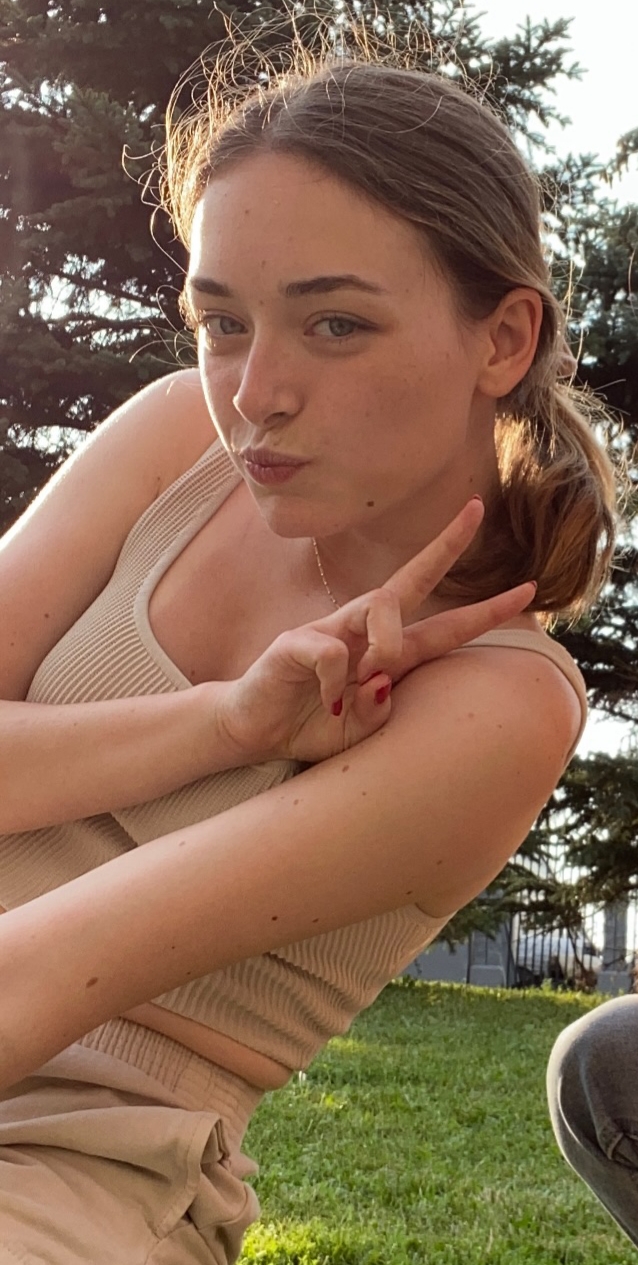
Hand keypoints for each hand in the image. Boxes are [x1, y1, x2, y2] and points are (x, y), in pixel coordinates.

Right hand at [217, 497, 536, 764]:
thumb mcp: (359, 733)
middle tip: (475, 510)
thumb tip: (384, 679)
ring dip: (390, 637)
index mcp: (387, 654)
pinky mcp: (295, 642)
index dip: (485, 609)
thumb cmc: (312, 724)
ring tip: (376, 670)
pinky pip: (328, 653)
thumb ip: (381, 713)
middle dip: (444, 547)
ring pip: (377, 605)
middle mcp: (362, 632)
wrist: (252, 730)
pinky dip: (335, 684)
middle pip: (409, 582)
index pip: (443, 625)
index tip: (528, 588)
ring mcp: (329, 631)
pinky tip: (328, 703)